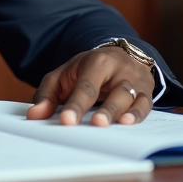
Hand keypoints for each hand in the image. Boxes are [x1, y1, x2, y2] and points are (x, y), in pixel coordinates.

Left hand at [25, 46, 154, 126]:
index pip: (86, 86)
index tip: (67, 122)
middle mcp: (119, 69)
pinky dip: (139, 114)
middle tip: (96, 124)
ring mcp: (135, 80)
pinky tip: (129, 123)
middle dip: (105, 109)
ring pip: (132, 97)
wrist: (120, 56)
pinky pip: (147, 104)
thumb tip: (35, 115)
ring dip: (122, 112)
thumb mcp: (64, 75)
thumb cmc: (88, 69)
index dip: (76, 105)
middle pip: (114, 91)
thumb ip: (48, 94)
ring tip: (111, 125)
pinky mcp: (147, 91)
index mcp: (97, 61)